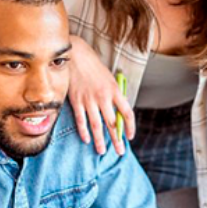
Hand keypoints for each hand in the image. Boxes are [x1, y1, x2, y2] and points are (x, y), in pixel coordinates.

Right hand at [67, 36, 134, 155]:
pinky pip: (81, 120)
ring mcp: (89, 100)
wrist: (77, 56)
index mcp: (115, 91)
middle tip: (120, 151)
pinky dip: (84, 131)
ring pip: (96, 125)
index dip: (130, 127)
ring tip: (102, 151)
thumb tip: (118, 114)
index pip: (127, 113)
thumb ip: (115, 96)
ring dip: (100, 140)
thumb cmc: (95, 68)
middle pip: (112, 123)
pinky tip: (87, 140)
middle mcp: (103, 97)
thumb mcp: (110, 80)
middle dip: (116, 139)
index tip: (130, 136)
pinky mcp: (76, 100)